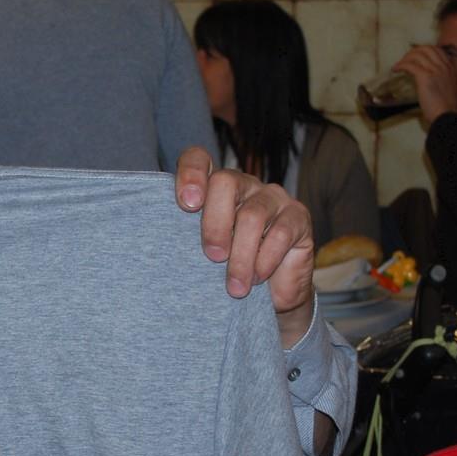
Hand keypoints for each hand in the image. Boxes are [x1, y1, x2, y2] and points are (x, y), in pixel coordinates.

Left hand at [175, 146, 316, 348]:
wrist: (269, 297)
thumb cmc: (227, 270)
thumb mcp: (201, 255)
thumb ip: (184, 239)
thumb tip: (158, 244)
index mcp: (213, 188)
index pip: (198, 159)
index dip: (190, 173)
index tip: (186, 204)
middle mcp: (243, 185)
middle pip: (225, 182)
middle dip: (214, 224)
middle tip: (212, 257)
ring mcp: (273, 197)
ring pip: (252, 214)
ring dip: (241, 256)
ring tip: (235, 286)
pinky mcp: (298, 216)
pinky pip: (280, 233)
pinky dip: (264, 261)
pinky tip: (257, 278)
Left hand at [392, 44, 456, 125]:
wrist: (448, 116)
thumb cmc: (446, 107)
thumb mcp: (447, 87)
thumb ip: (439, 78)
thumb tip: (422, 77)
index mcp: (450, 67)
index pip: (437, 50)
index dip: (423, 51)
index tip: (414, 57)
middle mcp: (444, 66)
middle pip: (426, 49)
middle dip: (413, 52)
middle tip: (405, 60)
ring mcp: (435, 70)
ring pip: (417, 55)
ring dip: (405, 58)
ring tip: (398, 66)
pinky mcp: (425, 77)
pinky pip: (410, 65)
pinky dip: (401, 65)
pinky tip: (396, 70)